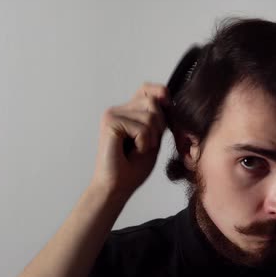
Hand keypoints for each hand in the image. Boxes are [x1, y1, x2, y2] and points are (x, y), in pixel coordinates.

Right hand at [89, 83, 170, 200]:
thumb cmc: (133, 167)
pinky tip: (132, 152)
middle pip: (153, 102)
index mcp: (128, 111)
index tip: (166, 112)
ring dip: (151, 138)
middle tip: (146, 144)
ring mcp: (112, 114)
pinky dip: (144, 144)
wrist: (117, 187)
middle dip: (159, 126)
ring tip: (138, 150)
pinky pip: (142, 128)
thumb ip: (159, 117)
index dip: (161, 95)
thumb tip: (166, 96)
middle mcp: (118, 109)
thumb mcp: (154, 138)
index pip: (147, 89)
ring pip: (150, 116)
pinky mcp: (110, 122)